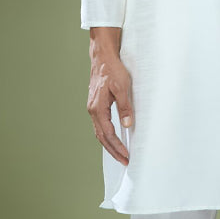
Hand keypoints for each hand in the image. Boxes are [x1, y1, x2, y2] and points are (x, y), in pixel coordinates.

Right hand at [87, 42, 133, 164]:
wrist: (103, 58)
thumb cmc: (112, 70)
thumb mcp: (122, 87)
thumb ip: (124, 107)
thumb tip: (127, 124)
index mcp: (97, 108)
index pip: (108, 134)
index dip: (117, 146)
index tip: (126, 155)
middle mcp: (93, 110)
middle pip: (101, 137)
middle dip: (113, 150)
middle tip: (124, 161)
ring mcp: (93, 109)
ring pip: (99, 133)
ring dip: (109, 145)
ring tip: (120, 154)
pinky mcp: (96, 106)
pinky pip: (100, 126)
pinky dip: (106, 136)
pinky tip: (113, 139)